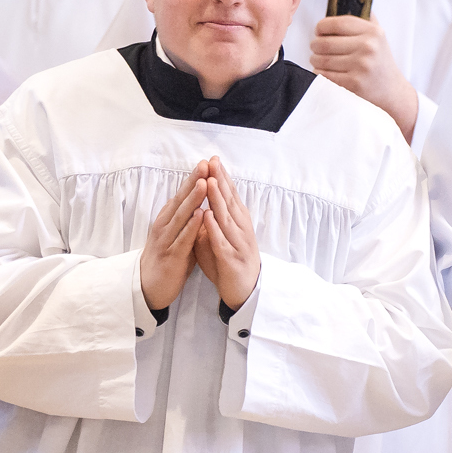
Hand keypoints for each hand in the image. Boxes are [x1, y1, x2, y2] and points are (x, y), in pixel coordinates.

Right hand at [140, 165, 208, 312]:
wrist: (148, 287)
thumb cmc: (167, 258)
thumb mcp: (177, 235)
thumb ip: (187, 219)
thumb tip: (200, 201)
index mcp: (168, 219)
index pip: (183, 194)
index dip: (194, 178)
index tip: (207, 163)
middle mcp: (165, 225)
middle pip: (181, 199)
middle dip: (194, 181)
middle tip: (206, 164)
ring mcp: (166, 239)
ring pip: (181, 216)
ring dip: (193, 199)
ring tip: (205, 183)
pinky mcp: (171, 255)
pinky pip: (183, 238)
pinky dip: (191, 226)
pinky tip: (200, 215)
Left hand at [192, 159, 262, 308]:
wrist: (246, 293)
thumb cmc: (231, 263)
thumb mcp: (223, 238)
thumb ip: (215, 222)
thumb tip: (205, 203)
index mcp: (238, 223)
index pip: (230, 196)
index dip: (222, 178)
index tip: (213, 160)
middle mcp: (241, 230)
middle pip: (230, 201)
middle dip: (220, 181)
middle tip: (212, 162)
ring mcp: (238, 244)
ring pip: (226, 218)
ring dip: (218, 199)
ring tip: (209, 182)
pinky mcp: (231, 260)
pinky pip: (222, 242)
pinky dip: (215, 229)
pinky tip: (208, 216)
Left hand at [310, 15, 418, 142]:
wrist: (392, 92)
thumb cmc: (380, 62)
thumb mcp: (379, 37)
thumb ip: (364, 20)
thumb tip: (345, 2)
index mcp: (373, 32)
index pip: (337, 23)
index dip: (322, 27)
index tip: (319, 31)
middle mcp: (368, 47)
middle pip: (324, 42)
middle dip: (315, 45)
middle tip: (316, 48)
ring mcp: (361, 66)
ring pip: (321, 59)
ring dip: (315, 60)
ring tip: (319, 60)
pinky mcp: (353, 84)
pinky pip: (323, 75)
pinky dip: (319, 73)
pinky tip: (325, 72)